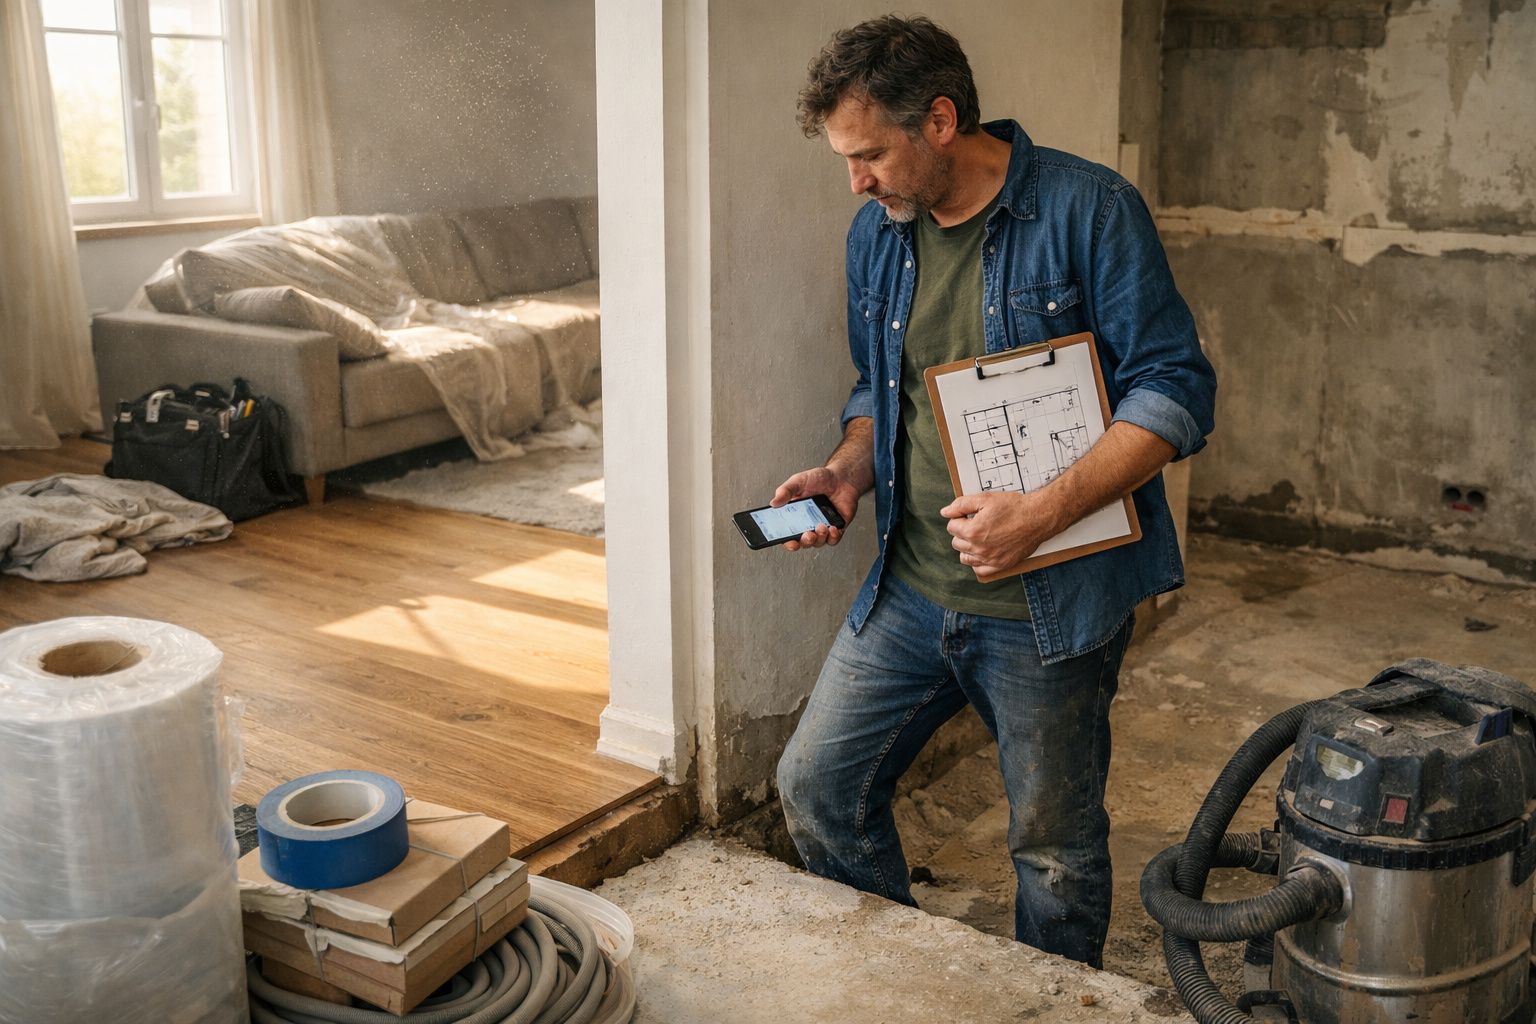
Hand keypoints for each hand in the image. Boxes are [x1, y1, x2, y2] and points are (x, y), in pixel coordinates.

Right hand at [771, 466, 859, 550]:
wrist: (840, 477)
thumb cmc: (819, 479)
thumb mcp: (798, 481)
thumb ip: (785, 491)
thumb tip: (773, 503)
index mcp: (794, 516)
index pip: (786, 534)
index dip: (786, 541)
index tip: (789, 541)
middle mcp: (807, 524)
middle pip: (802, 542)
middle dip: (804, 542)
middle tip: (807, 535)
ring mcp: (822, 527)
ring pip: (818, 542)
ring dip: (819, 538)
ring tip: (821, 526)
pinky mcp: (836, 527)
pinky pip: (834, 539)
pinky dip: (833, 537)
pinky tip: (832, 528)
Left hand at [941, 490, 1065, 576]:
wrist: (1038, 517)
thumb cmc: (1014, 507)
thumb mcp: (985, 499)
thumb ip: (961, 505)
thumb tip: (945, 512)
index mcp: (973, 531)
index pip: (951, 527)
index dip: (959, 518)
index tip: (969, 515)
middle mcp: (980, 548)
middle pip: (956, 542)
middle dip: (962, 532)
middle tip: (976, 523)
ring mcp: (990, 559)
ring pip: (964, 557)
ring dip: (967, 547)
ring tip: (979, 536)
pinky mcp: (1000, 565)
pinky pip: (979, 569)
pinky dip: (977, 561)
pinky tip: (983, 550)